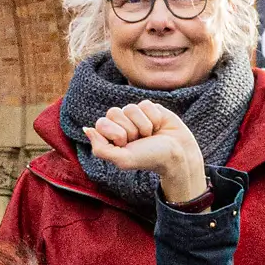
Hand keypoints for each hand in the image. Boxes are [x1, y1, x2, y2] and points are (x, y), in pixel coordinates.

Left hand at [85, 98, 209, 207]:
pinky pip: (145, 104)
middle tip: (140, 140)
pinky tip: (159, 127)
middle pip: (113, 113)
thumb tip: (87, 129)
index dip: (115, 134)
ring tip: (150, 135)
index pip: (101, 123)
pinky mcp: (150, 108)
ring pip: (130, 108)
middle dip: (129, 129)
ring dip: (143, 125)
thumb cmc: (149, 159)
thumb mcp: (123, 159)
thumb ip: (101, 148)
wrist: (178, 154)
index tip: (126, 145)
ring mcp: (135, 115)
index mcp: (111, 137)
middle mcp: (121, 124)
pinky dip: (153, 117)